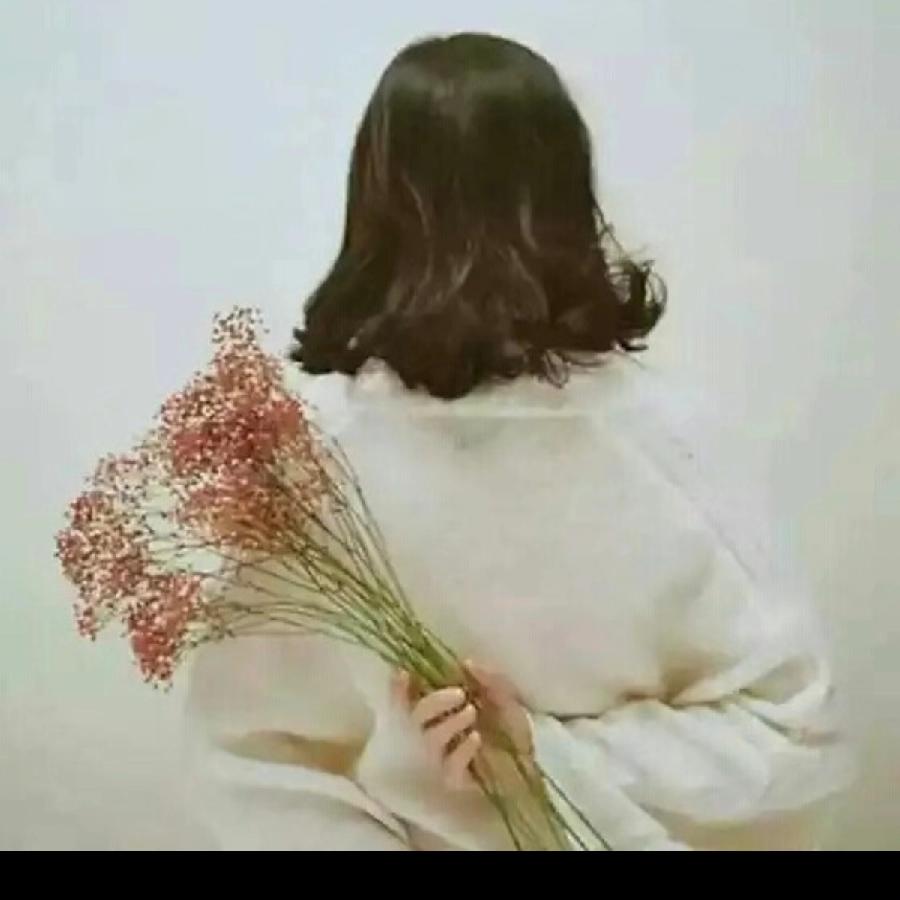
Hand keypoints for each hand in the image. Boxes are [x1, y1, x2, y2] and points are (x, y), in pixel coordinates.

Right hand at [391, 660, 533, 790]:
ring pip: (430, 740)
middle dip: (434, 702)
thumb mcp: (506, 697)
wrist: (535, 763)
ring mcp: (443, 757)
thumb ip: (489, 679)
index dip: (401, 688)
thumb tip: (467, 662)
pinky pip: (449, 767)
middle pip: (417, 717)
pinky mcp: (455, 779)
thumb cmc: (513, 728)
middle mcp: (437, 732)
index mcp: (444, 710)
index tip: (403, 673)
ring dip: (449, 723)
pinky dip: (461, 750)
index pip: (412, 699)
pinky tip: (475, 738)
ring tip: (471, 712)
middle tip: (458, 694)